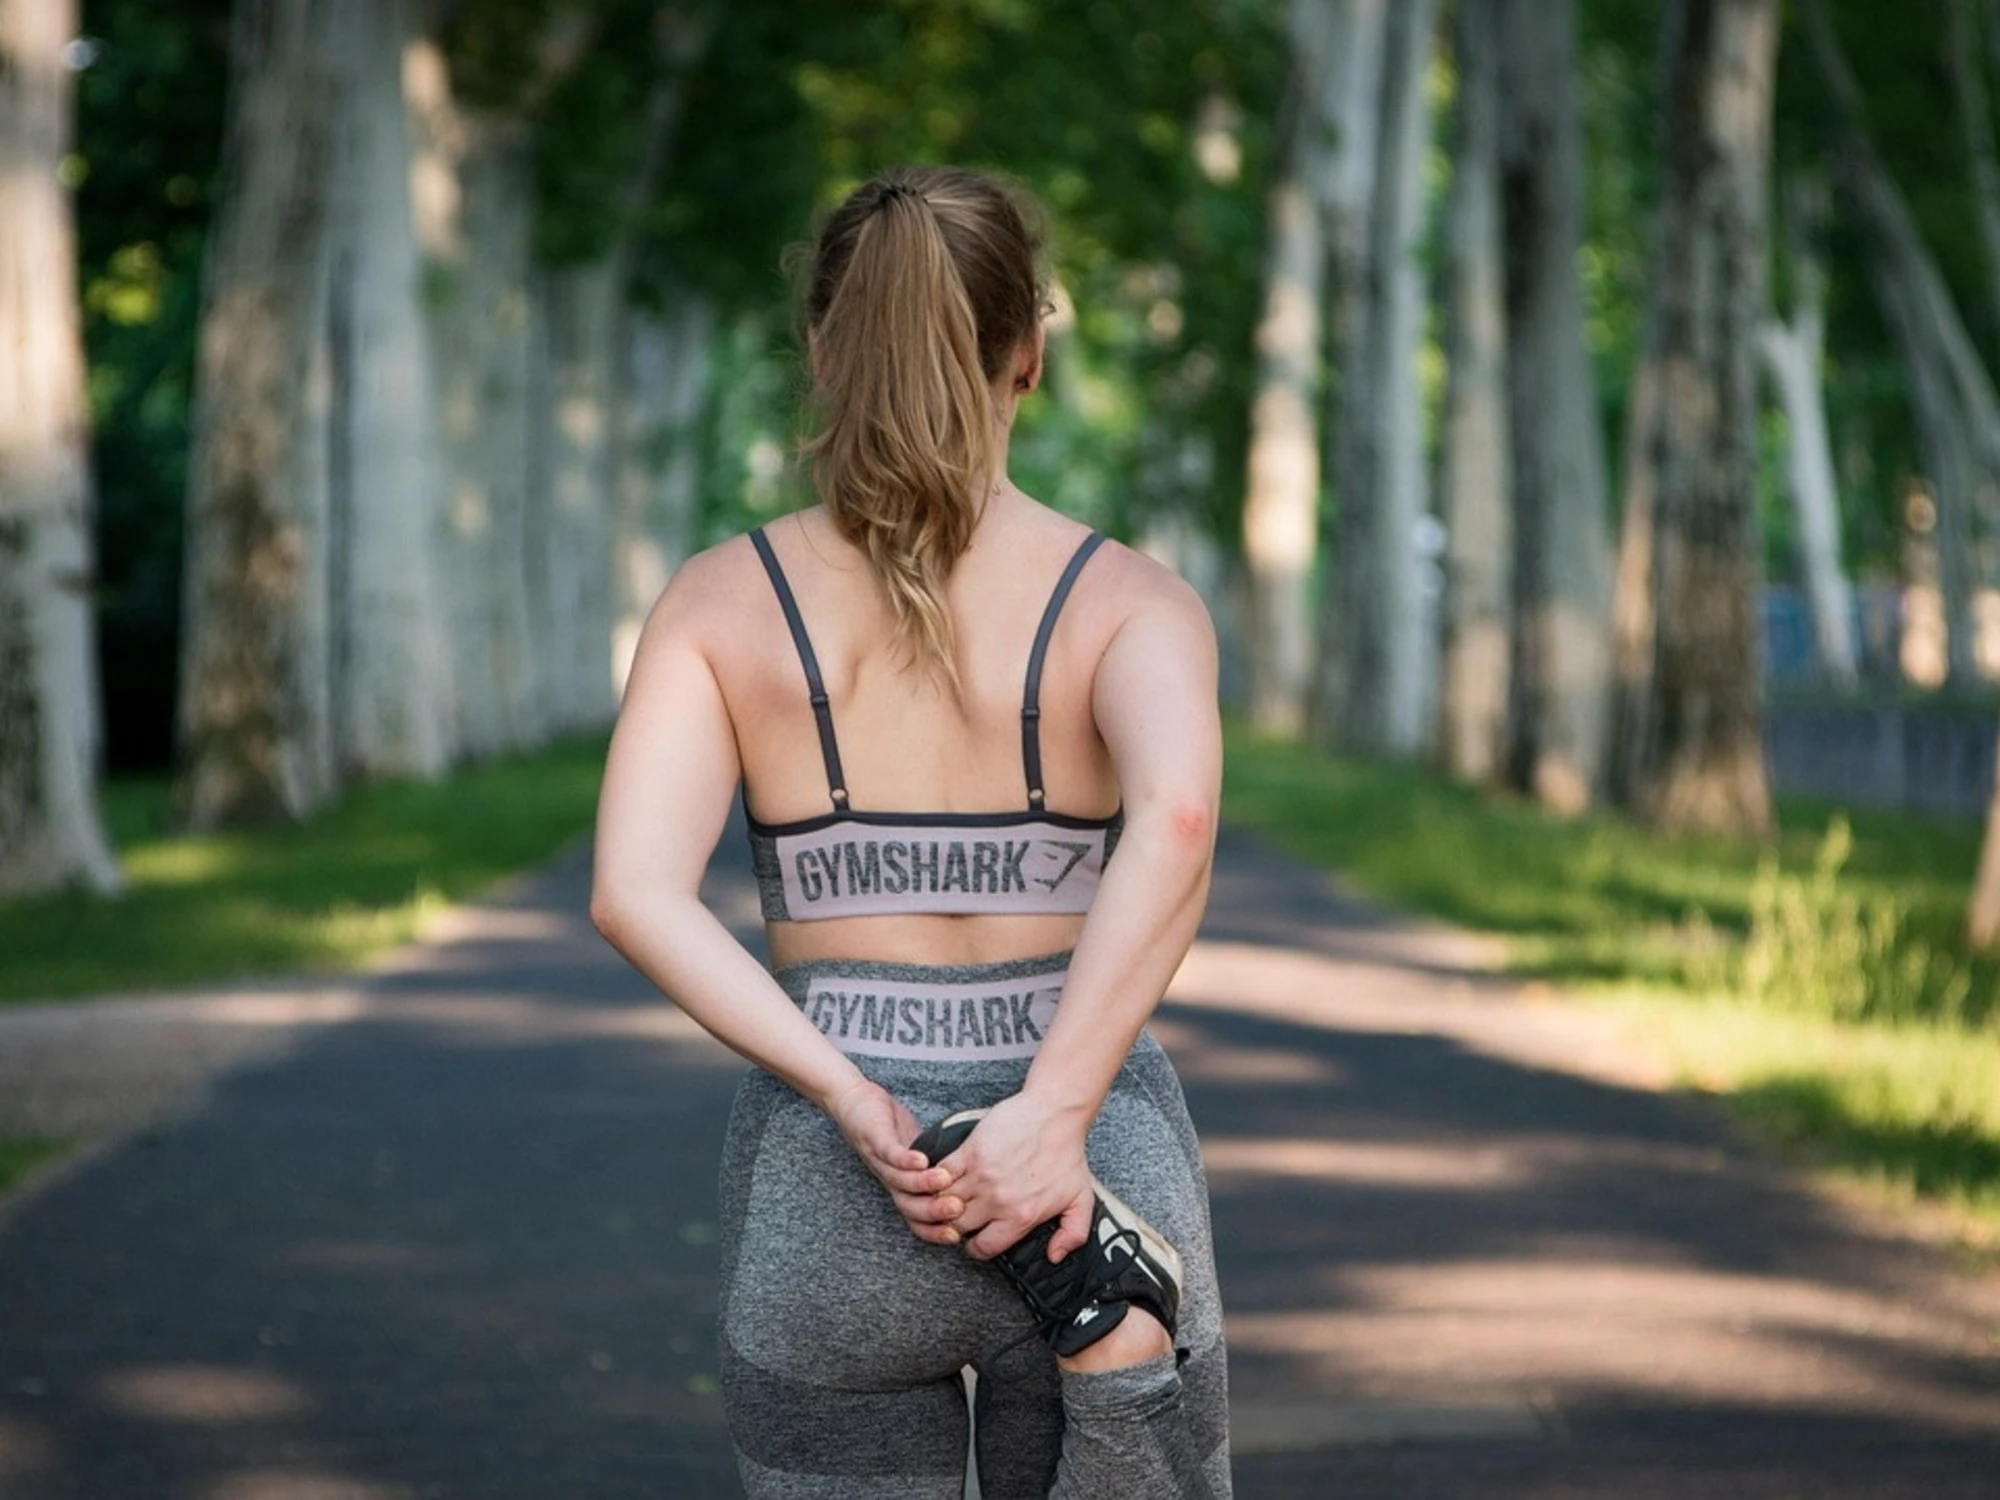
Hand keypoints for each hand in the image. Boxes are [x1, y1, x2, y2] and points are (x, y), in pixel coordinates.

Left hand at [824, 1076, 964, 1245]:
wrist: (855, 1103)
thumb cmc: (892, 1129)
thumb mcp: (921, 1153)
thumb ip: (942, 1167)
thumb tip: (975, 1180)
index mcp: (903, 1188)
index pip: (918, 1221)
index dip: (935, 1232)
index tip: (960, 1236)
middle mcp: (891, 1181)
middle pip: (910, 1207)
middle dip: (934, 1212)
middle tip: (957, 1209)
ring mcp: (881, 1162)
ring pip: (901, 1181)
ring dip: (923, 1183)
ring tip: (944, 1179)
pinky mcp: (875, 1140)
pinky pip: (890, 1153)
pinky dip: (905, 1158)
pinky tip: (922, 1158)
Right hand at [930, 1092, 1094, 1263]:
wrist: (1055, 1113)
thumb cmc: (1066, 1152)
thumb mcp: (1081, 1199)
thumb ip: (1073, 1234)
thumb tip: (1054, 1256)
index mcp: (1021, 1216)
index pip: (983, 1247)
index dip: (977, 1246)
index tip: (976, 1238)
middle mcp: (998, 1200)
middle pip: (959, 1225)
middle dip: (957, 1225)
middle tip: (962, 1217)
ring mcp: (981, 1175)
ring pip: (945, 1201)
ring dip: (944, 1202)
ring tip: (951, 1198)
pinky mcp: (970, 1151)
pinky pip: (942, 1174)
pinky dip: (938, 1178)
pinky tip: (945, 1178)